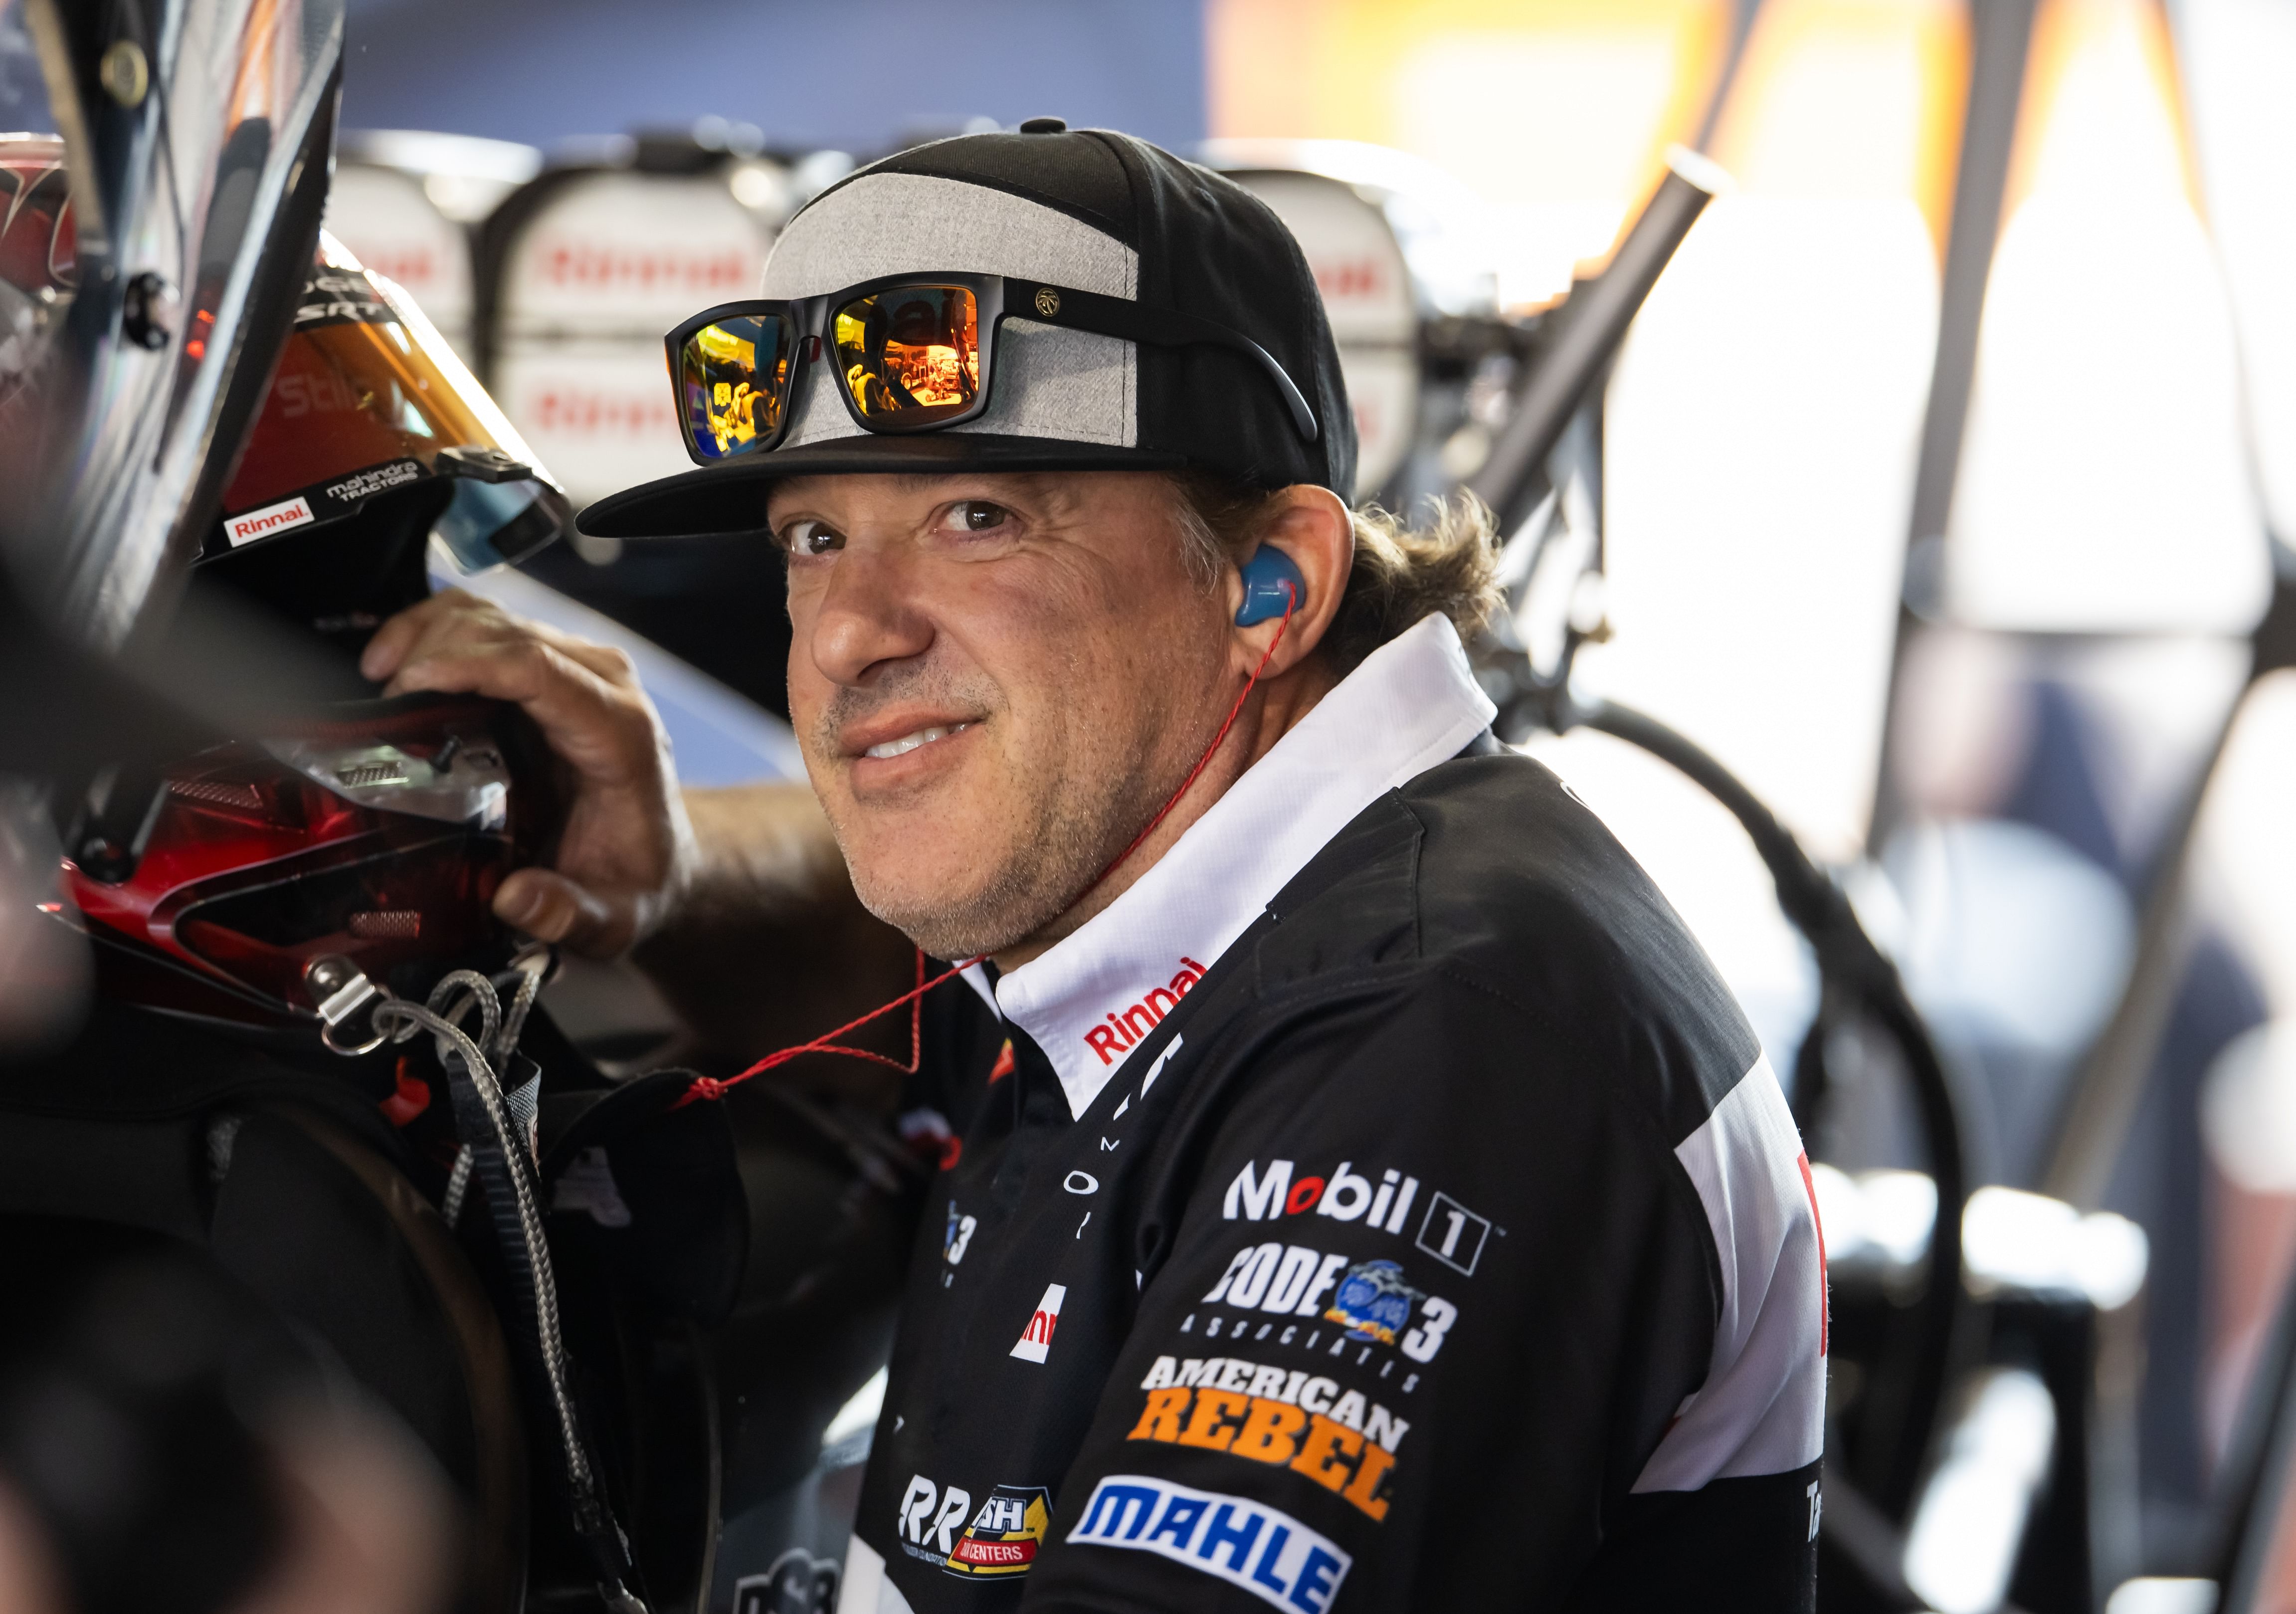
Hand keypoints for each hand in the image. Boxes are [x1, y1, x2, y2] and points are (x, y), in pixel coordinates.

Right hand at [360, 590, 695, 957]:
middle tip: (378, 701)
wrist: (662, 855)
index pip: (539, 669)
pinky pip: (489, 626)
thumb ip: (569, 913)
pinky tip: (400, 662)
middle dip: (433, 650)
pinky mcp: (553, 666)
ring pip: (494, 619)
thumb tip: (516, 899)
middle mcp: (606, 686)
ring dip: (427, 634)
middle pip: (507, 633)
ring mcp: (580, 668)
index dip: (466, 664)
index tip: (404, 685)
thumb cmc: (635, 877)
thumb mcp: (612, 916)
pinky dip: (438, 632)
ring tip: (378, 675)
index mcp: (621, 734)